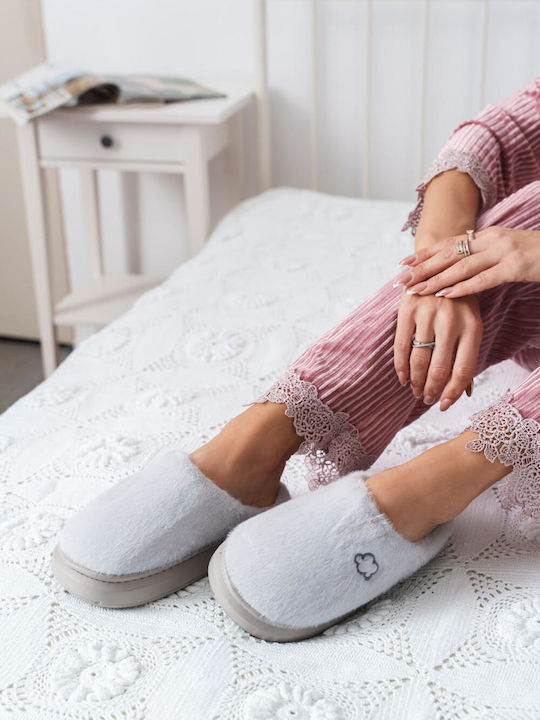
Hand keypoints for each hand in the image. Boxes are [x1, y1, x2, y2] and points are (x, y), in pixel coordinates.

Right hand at [394, 293, 481, 409]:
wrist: (442, 262)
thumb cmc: (459, 301)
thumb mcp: (471, 324)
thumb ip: (466, 355)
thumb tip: (464, 391)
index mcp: (473, 326)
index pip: (463, 369)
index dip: (452, 392)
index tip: (443, 405)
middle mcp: (451, 320)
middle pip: (439, 368)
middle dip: (430, 389)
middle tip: (425, 398)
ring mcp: (428, 313)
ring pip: (419, 359)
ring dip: (415, 380)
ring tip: (414, 389)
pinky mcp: (408, 307)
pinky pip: (401, 345)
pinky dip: (400, 365)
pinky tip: (402, 376)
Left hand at [395, 226, 539, 297]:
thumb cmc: (536, 256)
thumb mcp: (506, 251)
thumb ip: (483, 257)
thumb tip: (458, 269)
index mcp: (488, 235)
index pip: (449, 243)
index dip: (425, 253)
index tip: (403, 263)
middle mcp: (492, 239)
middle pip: (449, 253)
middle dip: (422, 267)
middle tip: (400, 279)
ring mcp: (505, 251)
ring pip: (462, 266)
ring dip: (436, 279)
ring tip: (416, 290)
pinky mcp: (517, 266)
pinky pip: (484, 278)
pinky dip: (463, 287)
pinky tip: (445, 295)